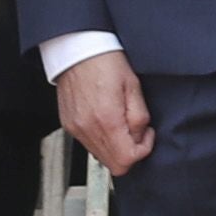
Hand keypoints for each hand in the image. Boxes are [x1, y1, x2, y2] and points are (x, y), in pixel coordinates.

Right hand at [53, 49, 154, 175]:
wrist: (77, 50)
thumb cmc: (105, 62)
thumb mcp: (134, 87)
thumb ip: (139, 118)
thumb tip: (139, 137)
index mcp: (107, 120)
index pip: (127, 160)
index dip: (143, 151)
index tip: (146, 134)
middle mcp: (88, 128)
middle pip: (114, 165)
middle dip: (129, 152)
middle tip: (135, 130)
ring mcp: (76, 128)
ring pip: (101, 157)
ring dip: (115, 146)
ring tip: (119, 122)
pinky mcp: (68, 124)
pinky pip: (89, 144)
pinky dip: (101, 139)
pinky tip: (105, 120)